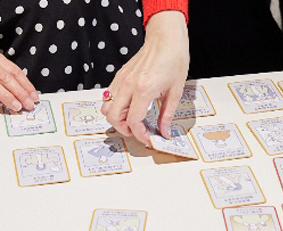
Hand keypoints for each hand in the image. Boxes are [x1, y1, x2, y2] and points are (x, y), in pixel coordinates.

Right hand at [102, 11, 188, 145]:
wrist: (166, 39)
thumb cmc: (174, 60)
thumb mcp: (175, 91)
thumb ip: (167, 115)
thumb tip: (164, 132)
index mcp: (144, 89)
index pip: (133, 121)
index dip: (140, 135)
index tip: (148, 139)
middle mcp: (128, 85)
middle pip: (113, 117)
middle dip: (125, 129)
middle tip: (139, 132)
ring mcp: (121, 80)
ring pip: (106, 107)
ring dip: (117, 118)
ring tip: (133, 121)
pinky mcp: (119, 76)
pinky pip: (109, 96)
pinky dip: (115, 106)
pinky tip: (130, 108)